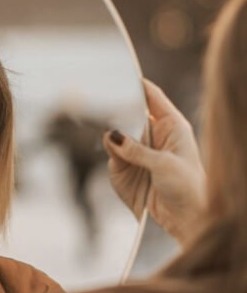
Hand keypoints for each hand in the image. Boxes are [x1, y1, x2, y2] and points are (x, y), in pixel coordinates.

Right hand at [102, 79, 206, 244]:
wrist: (187, 220)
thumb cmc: (189, 188)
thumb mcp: (164, 165)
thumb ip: (135, 150)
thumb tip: (110, 135)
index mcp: (171, 125)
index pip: (151, 96)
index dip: (136, 84)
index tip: (120, 72)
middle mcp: (154, 135)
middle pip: (129, 113)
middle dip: (117, 111)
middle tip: (103, 105)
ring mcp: (139, 152)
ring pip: (116, 135)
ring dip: (112, 137)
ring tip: (113, 141)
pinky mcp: (127, 170)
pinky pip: (112, 157)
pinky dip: (110, 156)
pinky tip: (116, 159)